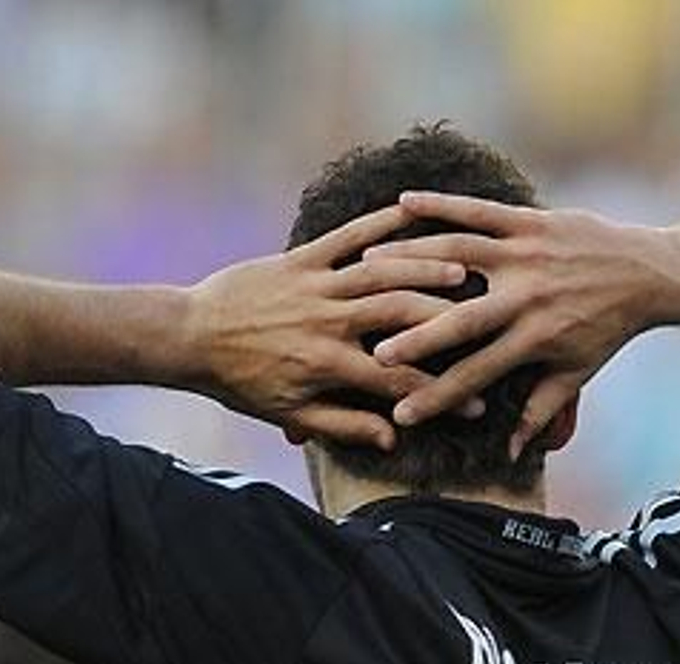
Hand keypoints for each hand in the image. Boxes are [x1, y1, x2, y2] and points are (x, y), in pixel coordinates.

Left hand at [187, 204, 470, 449]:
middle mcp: (327, 322)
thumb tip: (393, 436)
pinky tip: (410, 211)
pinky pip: (344, 236)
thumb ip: (344, 425)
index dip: (442, 394)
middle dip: (448, 326)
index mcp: (328, 365)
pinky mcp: (300, 259)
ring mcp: (314, 285)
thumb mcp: (291, 415)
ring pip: (381, 273)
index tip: (477, 405)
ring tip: (466, 271)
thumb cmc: (242, 383)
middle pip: (401, 318)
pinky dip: (378, 223)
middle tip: (488, 327)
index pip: (397, 380)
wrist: (190, 337)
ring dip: (424, 270)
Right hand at [364, 192, 673, 456]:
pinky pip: (480, 210)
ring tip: (365, 268)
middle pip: (461, 320)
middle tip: (373, 352)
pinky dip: (442, 204)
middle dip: (416, 337)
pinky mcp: (531, 221)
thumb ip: (538, 413)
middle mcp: (527, 296)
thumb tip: (509, 453)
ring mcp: (527, 254)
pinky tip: (403, 202)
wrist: (648, 273)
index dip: (438, 396)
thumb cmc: (605, 330)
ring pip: (461, 255)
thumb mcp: (574, 374)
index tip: (401, 414)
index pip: (477, 374)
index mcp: (534, 339)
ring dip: (411, 261)